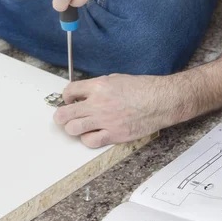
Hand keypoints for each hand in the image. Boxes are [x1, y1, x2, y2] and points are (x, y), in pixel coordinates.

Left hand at [53, 74, 182, 147]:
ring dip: (72, 128)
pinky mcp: (114, 135)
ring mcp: (105, 121)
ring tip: (77, 126)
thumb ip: (98, 87)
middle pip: (65, 113)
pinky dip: (87, 139)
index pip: (69, 91)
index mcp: (99, 86)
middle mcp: (98, 103)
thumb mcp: (116, 79)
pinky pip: (90, 141)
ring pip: (73, 129)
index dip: (66, 97)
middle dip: (61, 115)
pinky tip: (92, 134)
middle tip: (65, 116)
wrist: (160, 101)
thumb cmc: (143, 89)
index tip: (69, 100)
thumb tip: (85, 93)